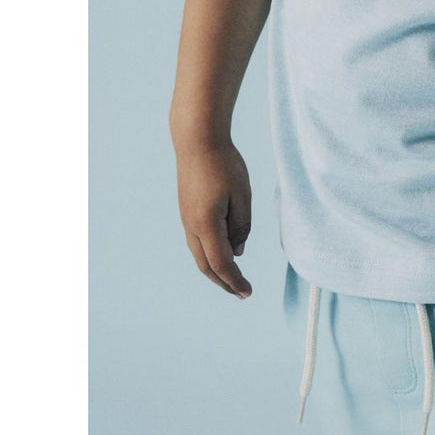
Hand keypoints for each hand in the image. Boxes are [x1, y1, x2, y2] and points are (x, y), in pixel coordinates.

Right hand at [174, 138, 252, 298]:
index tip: (248, 292)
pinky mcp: (187, 212)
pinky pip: (197, 243)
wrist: (197, 141)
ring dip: (216, 271)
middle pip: (207, 266)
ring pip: (199, 256)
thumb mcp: (242, 195)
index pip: (222, 264)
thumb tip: (237, 251)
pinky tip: (222, 255)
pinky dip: (210, 256)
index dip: (235, 281)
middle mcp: (192, 227)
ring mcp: (186, 220)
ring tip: (232, 279)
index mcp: (207, 224)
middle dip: (224, 282)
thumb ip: (242, 226)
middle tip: (242, 293)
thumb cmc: (224, 164)